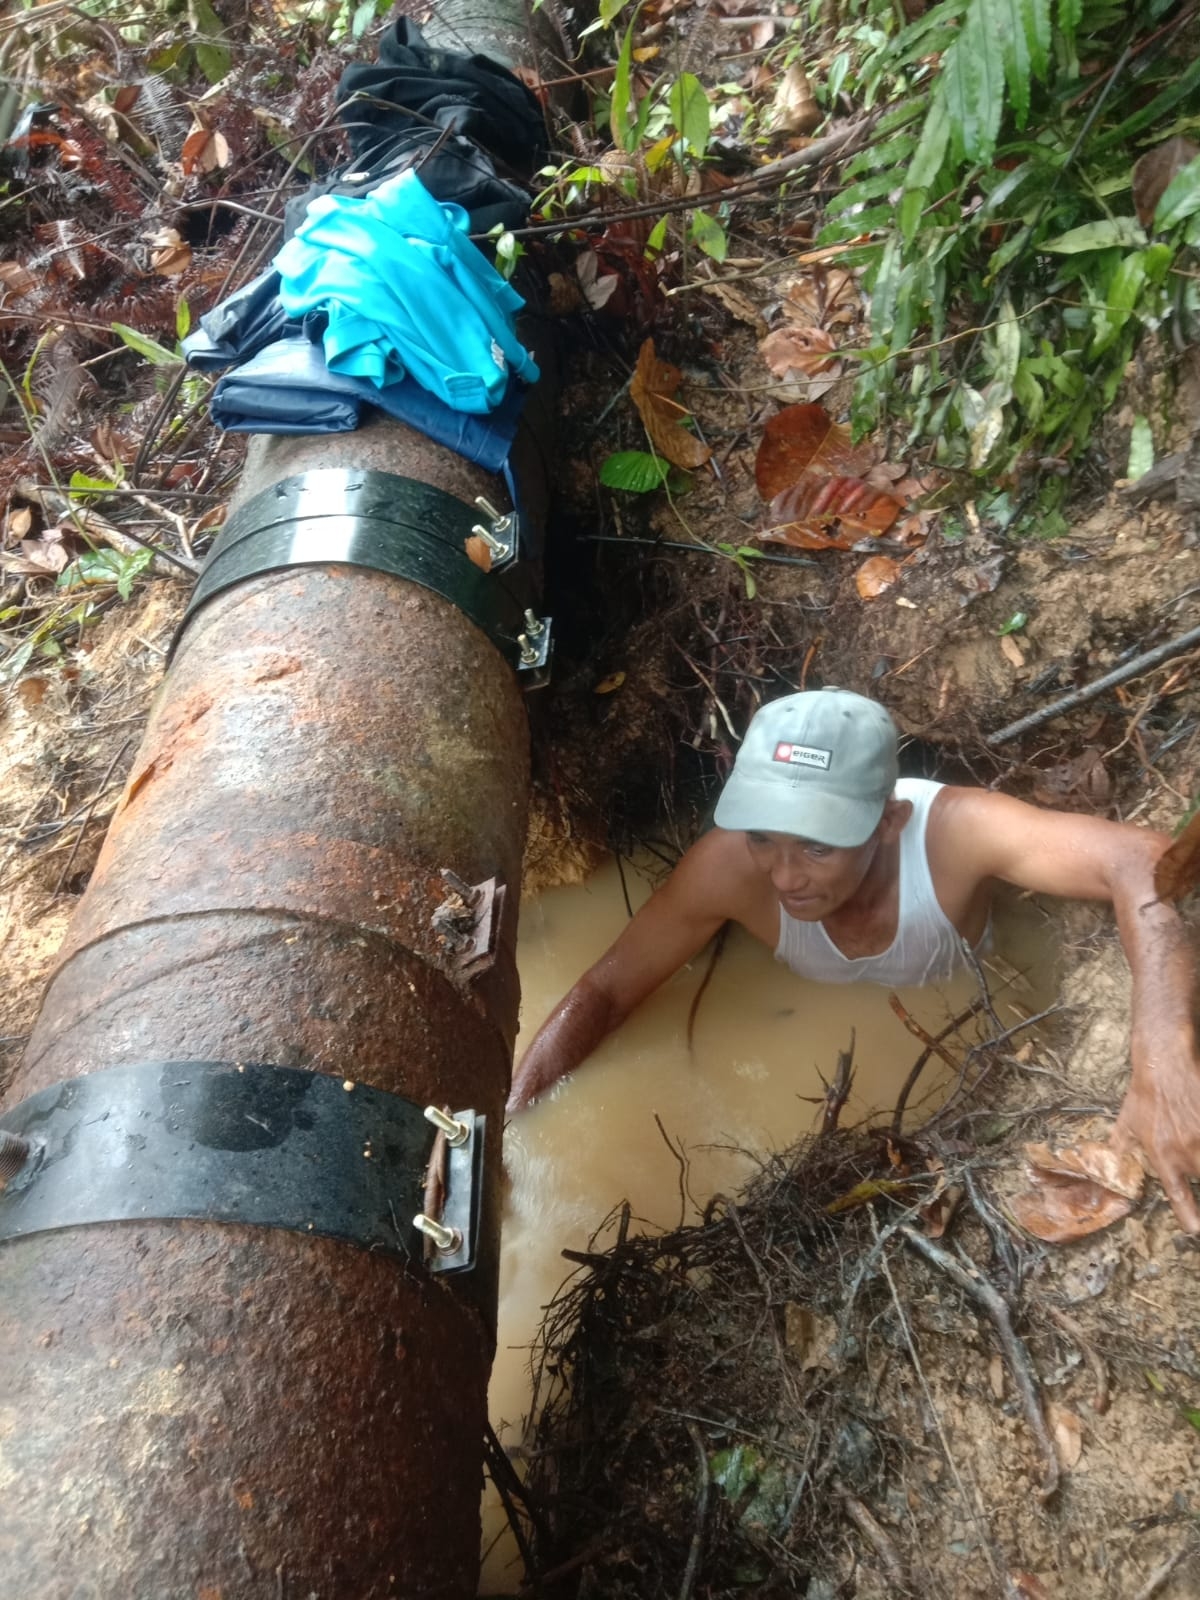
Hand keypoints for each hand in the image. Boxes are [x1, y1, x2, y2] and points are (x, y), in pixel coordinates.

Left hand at [1113, 1050, 1199, 1232]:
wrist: (1165, 1064)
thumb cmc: (1144, 1095)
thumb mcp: (1126, 1124)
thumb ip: (1120, 1149)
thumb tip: (1108, 1169)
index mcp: (1161, 1155)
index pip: (1178, 1195)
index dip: (1189, 1216)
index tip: (1195, 1230)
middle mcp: (1186, 1150)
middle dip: (1199, 1177)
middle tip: (1191, 1165)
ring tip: (1195, 1150)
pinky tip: (1199, 1128)